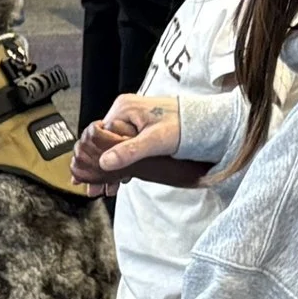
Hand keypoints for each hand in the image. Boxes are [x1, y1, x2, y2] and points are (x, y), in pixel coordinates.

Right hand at [71, 94, 204, 193]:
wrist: (205, 122)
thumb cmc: (185, 125)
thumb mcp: (155, 141)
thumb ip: (129, 151)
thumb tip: (105, 162)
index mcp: (124, 108)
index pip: (98, 136)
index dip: (94, 159)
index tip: (92, 179)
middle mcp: (125, 110)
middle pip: (104, 142)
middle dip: (100, 168)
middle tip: (95, 190)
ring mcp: (132, 118)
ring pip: (113, 146)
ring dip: (110, 168)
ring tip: (107, 189)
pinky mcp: (141, 126)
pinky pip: (124, 145)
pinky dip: (121, 161)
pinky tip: (121, 178)